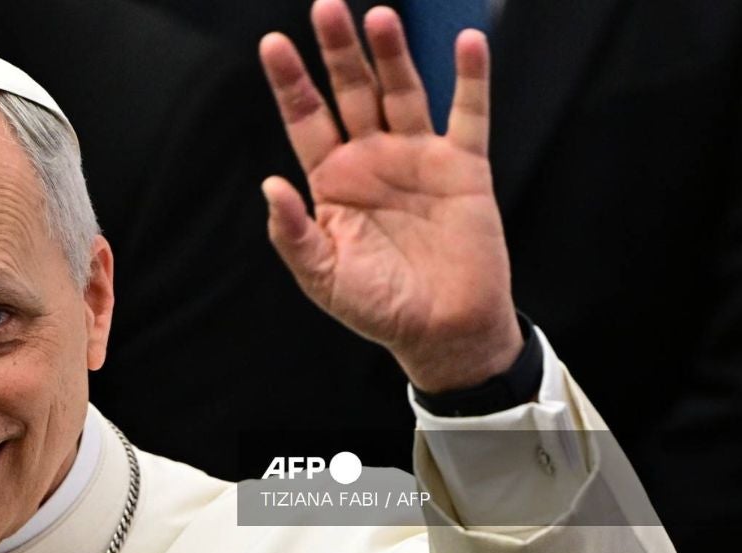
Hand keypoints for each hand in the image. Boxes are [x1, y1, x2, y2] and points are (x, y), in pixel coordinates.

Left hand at [259, 0, 521, 392]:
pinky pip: (469, 114)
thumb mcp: (323, 278)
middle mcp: (373, 159)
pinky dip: (471, 79)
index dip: (291, 83)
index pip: (306, 120)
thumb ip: (293, 234)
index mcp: (333, 182)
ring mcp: (419, 157)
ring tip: (379, 17)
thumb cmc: (379, 307)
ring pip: (403, 92)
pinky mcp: (464, 167)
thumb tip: (270, 186)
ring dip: (392, 54)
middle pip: (352, 92)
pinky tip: (467, 42)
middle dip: (338, 51)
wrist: (444, 331)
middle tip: (325, 6)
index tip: (272, 45)